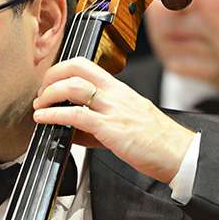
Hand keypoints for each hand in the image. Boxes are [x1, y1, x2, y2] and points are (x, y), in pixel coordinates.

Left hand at [32, 57, 194, 182]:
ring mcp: (113, 109)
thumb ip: (98, 124)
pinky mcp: (112, 129)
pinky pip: (77, 115)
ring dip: (49, 94)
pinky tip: (44, 120)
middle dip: (51, 76)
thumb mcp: (127, 124)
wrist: (179, 153)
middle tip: (41, 93)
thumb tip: (72, 130)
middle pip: (76, 68)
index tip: (50, 83)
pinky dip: (54, 115)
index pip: (86, 65)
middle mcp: (116, 94)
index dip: (62, 69)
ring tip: (40, 106)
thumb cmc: (157, 141)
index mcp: (120, 90)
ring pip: (73, 87)